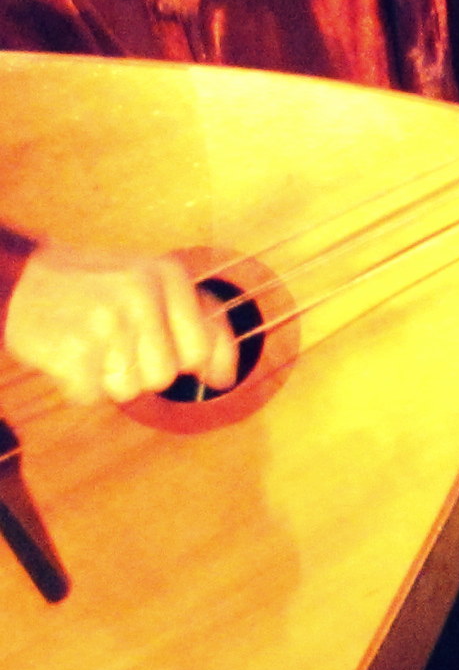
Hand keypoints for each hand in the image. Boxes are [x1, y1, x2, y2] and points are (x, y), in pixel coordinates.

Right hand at [3, 243, 238, 407]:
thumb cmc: (98, 286)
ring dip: (109, 379)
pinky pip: (92, 396)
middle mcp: (142, 294)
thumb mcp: (154, 283)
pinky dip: (79, 386)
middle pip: (165, 375)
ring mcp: (107, 322)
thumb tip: (226, 376)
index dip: (187, 361)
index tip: (172, 357)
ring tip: (92, 345)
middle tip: (117, 343)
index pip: (202, 347)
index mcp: (169, 274)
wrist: (22, 278)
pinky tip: (71, 355)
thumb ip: (199, 321)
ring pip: (130, 390)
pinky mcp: (74, 350)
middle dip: (142, 370)